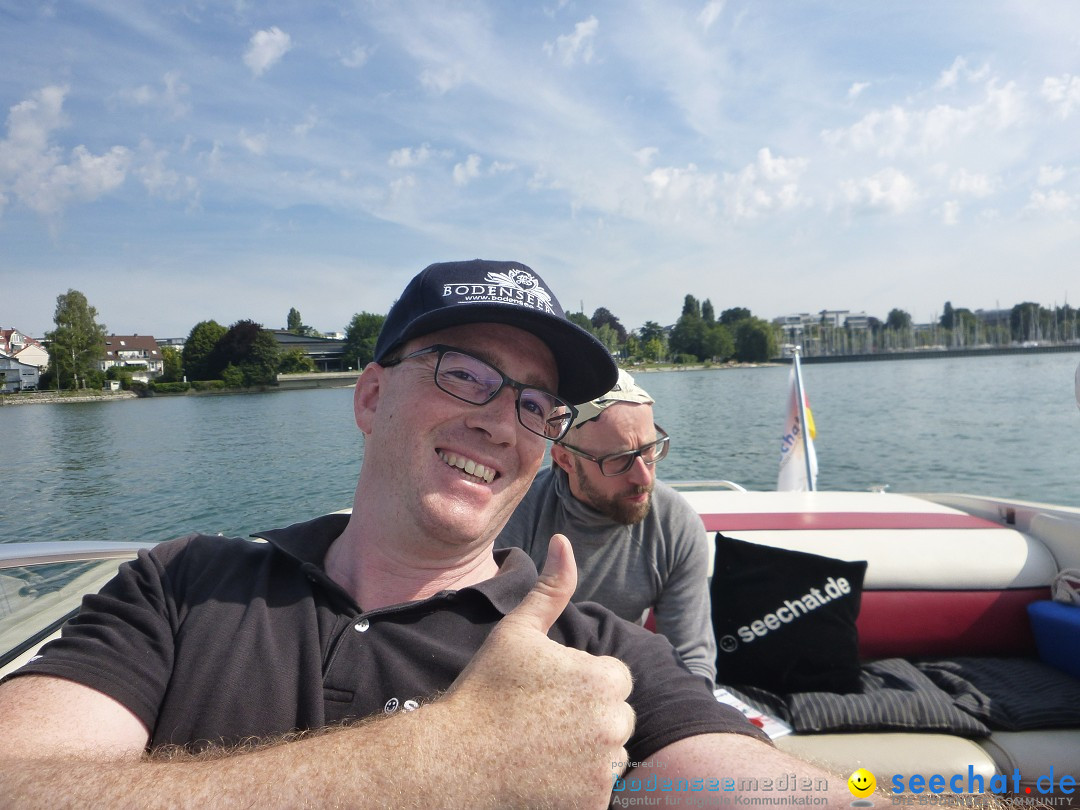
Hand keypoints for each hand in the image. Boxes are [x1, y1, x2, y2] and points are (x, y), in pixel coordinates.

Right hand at [442, 534, 634, 808]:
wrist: (453, 762)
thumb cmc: (484, 691)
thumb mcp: (517, 632)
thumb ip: (551, 588)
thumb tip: (563, 541)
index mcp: (603, 679)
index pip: (613, 679)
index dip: (579, 683)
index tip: (544, 692)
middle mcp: (613, 726)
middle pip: (617, 719)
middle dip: (589, 719)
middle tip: (540, 724)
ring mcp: (604, 771)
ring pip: (611, 756)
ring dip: (587, 756)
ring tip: (540, 752)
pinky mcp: (593, 805)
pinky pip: (599, 791)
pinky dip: (578, 789)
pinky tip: (543, 779)